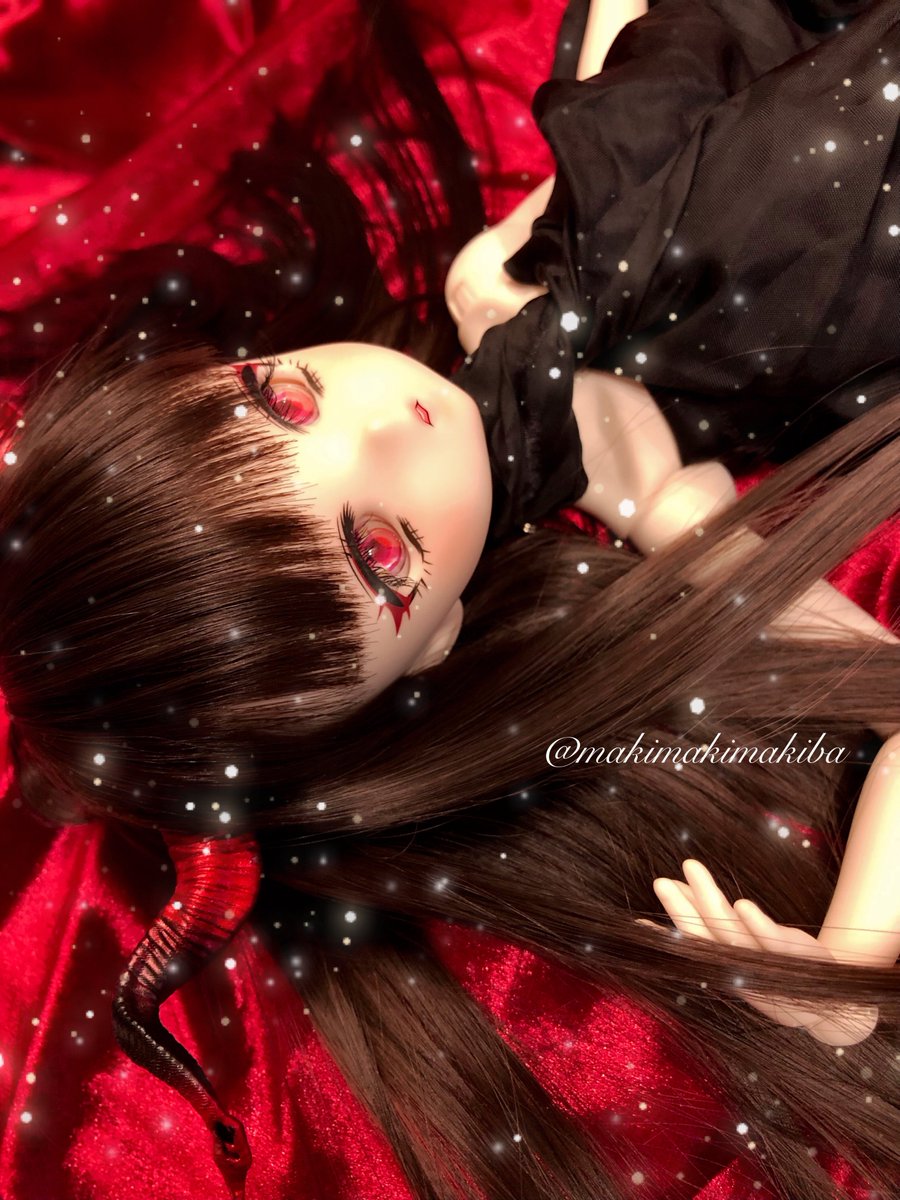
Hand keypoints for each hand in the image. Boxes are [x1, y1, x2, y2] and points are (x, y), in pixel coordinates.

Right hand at [643, 859, 878, 1045]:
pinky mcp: (800, 964)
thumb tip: (675, 882)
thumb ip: (710, 913)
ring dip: (712, 904)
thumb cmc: (779, 964)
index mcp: (726, 970)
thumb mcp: (744, 937)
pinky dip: (758, 926)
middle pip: (707, 940)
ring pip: (735, 938)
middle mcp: (742, 974)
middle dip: (683, 911)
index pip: (691, 948)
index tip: (636, 923)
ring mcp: (770, 971)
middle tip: (660, 882)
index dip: (664, 937)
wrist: (837, 1002)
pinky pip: (776, 946)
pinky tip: (742, 905)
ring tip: (693, 871)